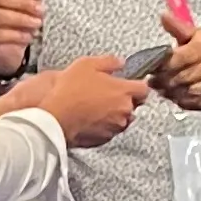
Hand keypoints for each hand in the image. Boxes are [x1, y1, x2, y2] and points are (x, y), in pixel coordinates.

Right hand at [0, 53, 146, 149]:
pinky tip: (91, 118)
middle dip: (124, 99)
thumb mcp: (87, 65)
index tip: (129, 84)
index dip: (137, 85)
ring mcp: (116, 126)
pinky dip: (104, 125)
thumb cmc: (70, 89)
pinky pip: (110, 130)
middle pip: (133, 105)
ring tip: (96, 107)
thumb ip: (108, 62)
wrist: (56, 117)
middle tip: (106, 94)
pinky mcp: (105, 139)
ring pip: (123, 118)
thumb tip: (121, 62)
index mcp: (123, 91)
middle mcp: (125, 110)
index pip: (144, 89)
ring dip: (114, 113)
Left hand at [154, 28, 200, 112]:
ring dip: (172, 92)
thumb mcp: (197, 34)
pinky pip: (195, 103)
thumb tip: (163, 16)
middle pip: (181, 76)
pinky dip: (183, 101)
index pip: (180, 58)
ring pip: (187, 91)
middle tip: (153, 81)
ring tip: (163, 89)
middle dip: (164, 80)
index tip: (151, 67)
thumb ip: (178, 27)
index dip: (163, 64)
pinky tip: (177, 96)